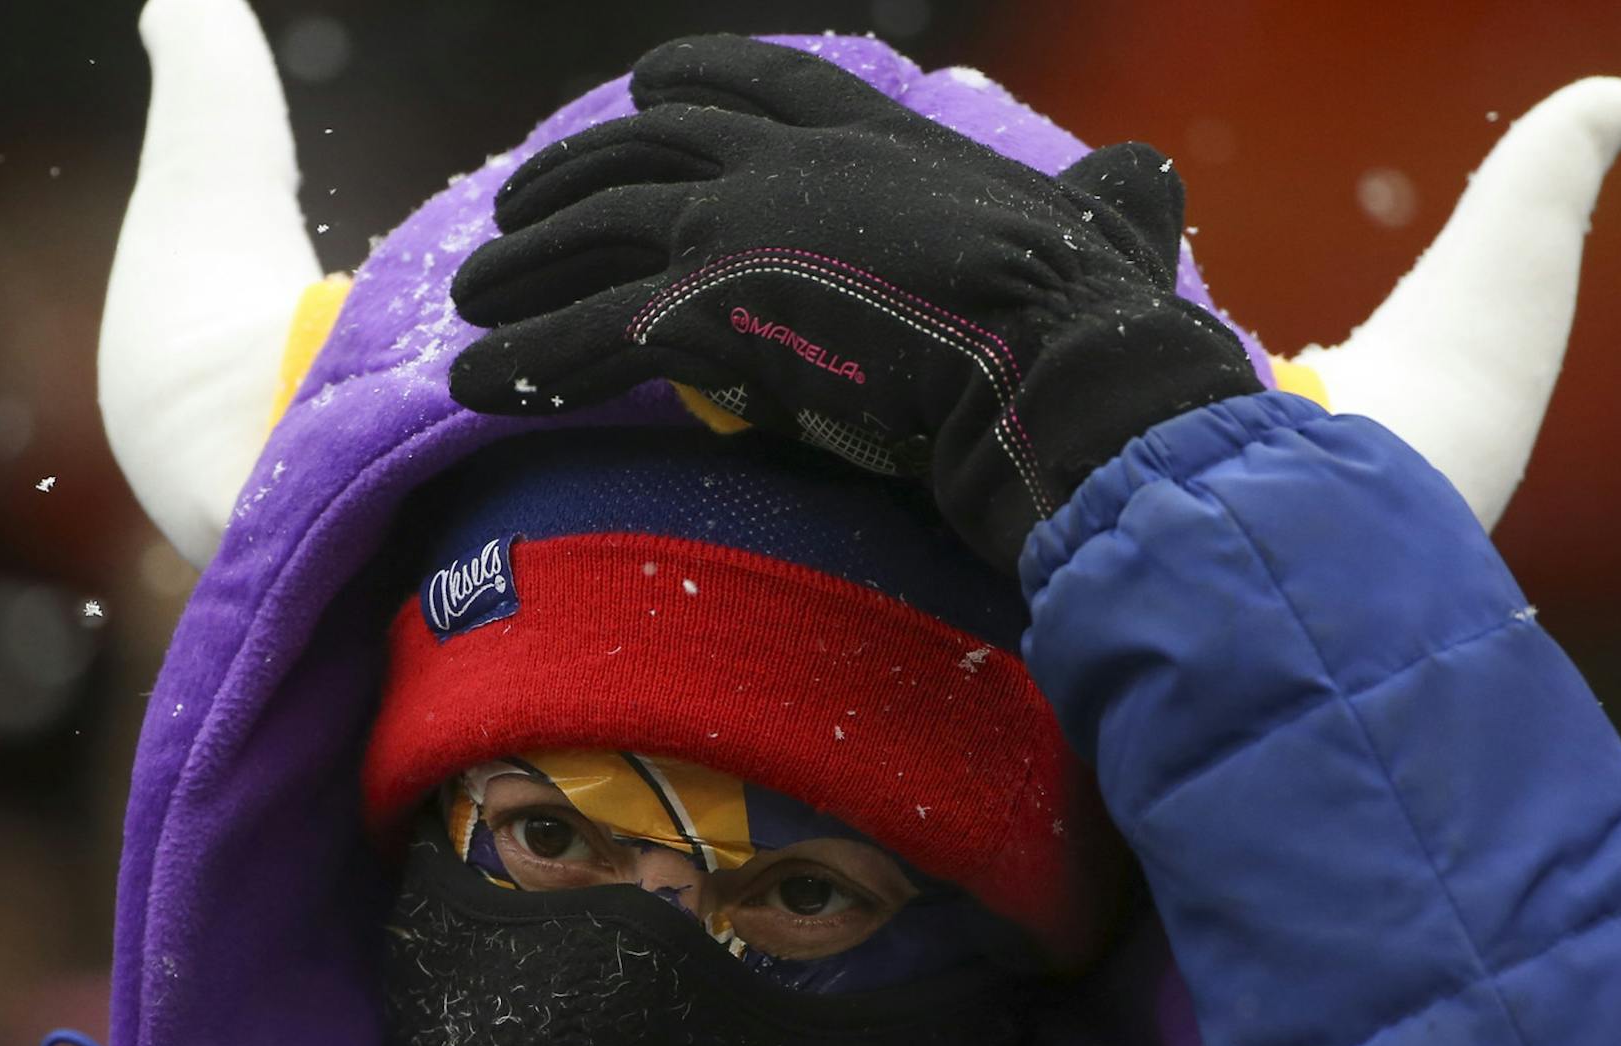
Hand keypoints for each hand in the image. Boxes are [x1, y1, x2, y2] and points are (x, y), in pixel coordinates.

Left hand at [450, 34, 1258, 570]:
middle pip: (641, 149)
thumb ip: (1112, 197)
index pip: (754, 82)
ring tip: (469, 297)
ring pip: (591, 232)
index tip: (642, 92)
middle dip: (570, 177)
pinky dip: (525, 364)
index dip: (689, 85)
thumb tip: (1151, 178)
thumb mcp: (1110, 223)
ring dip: (522, 267)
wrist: (1052, 355)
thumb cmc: (1091, 302)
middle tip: (515, 206)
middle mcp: (783, 162)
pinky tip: (472, 389)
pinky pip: (586, 339)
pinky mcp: (701, 309)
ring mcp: (733, 226)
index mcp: (870, 134)